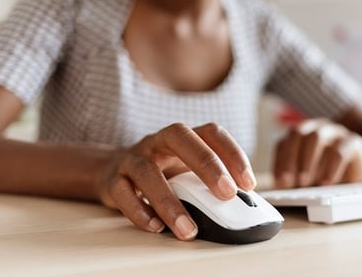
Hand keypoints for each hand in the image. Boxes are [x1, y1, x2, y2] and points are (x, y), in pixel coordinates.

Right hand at [96, 122, 255, 240]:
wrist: (113, 171)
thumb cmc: (162, 172)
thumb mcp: (187, 171)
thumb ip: (210, 183)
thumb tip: (242, 207)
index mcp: (183, 137)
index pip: (211, 132)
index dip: (232, 153)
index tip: (248, 183)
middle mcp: (158, 141)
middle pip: (180, 138)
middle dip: (206, 164)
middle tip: (227, 194)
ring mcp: (133, 158)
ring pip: (147, 171)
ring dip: (169, 201)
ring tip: (187, 228)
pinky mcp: (113, 180)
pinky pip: (122, 192)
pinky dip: (139, 211)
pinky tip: (156, 227)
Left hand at [273, 118, 361, 187]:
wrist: (358, 165)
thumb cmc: (326, 171)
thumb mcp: (307, 176)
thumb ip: (294, 178)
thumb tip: (282, 187)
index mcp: (300, 134)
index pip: (284, 143)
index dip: (280, 162)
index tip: (280, 181)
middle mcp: (315, 128)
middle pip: (298, 134)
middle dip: (291, 159)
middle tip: (291, 182)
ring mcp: (334, 131)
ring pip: (316, 138)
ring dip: (308, 161)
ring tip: (306, 182)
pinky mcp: (353, 141)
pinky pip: (340, 150)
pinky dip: (331, 168)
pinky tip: (326, 182)